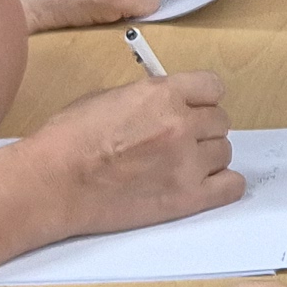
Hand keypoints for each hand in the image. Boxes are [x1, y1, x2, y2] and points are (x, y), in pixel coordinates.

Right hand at [22, 70, 239, 233]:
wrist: (55, 183)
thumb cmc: (70, 139)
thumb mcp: (109, 97)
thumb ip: (150, 97)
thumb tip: (170, 103)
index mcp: (162, 94)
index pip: (212, 87)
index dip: (202, 98)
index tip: (193, 107)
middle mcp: (181, 125)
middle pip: (220, 121)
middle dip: (202, 128)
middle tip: (180, 141)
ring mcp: (187, 163)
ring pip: (225, 152)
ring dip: (208, 157)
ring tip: (181, 165)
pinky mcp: (187, 199)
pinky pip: (231, 187)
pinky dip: (223, 184)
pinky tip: (204, 184)